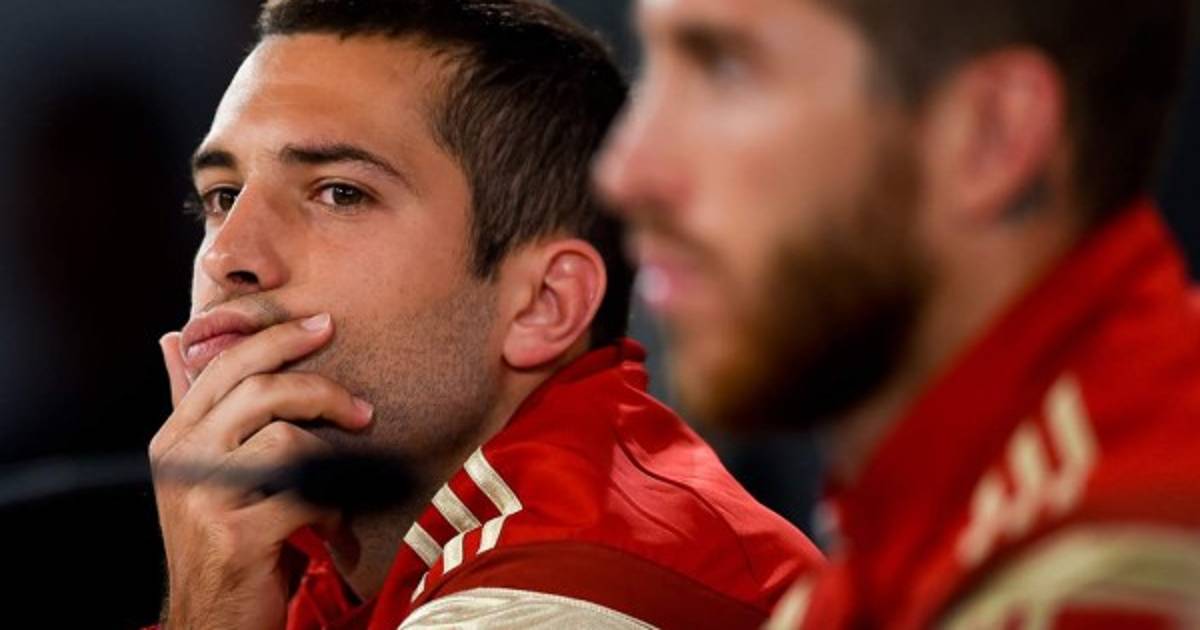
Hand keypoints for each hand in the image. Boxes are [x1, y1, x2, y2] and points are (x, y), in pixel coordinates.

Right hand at [150, 314, 373, 629]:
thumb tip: (174, 339)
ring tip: (342, 489)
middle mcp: (181, 460)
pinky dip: (335, 510)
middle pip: (260, 391)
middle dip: (322, 392)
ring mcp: (203, 498)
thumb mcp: (203, 470)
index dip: (279, 338)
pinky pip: (307, 496)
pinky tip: (336, 528)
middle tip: (361, 411)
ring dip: (332, 464)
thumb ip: (197, 408)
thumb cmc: (224, 540)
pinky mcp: (234, 535)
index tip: (325, 324)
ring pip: (287, 440)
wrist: (214, 621)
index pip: (228, 365)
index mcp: (176, 437)